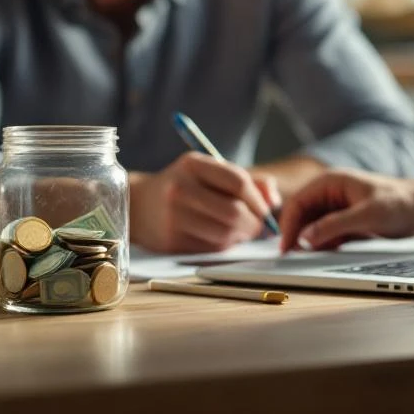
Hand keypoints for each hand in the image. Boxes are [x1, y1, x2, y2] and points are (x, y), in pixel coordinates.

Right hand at [130, 152, 279, 253]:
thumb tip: (273, 201)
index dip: (258, 199)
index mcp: (192, 164)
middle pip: (233, 212)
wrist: (139, 204)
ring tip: (240, 231)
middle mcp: (180, 189)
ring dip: (241, 236)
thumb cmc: (184, 185)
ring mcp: (173, 216)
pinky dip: (225, 246)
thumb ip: (249, 181)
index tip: (266, 208)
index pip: (238, 181)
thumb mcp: (210, 172)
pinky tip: (222, 237)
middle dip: (254, 223)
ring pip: (225, 234)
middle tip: (258, 226)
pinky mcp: (171, 241)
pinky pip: (211, 248)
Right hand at [278, 171, 413, 251]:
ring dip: (308, 240)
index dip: (288, 225)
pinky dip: (321, 243)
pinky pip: (326, 233)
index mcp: (330, 182)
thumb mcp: (367, 216)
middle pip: (302, 214)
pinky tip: (322, 253)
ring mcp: (337, 207)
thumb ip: (334, 225)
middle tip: (291, 255)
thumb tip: (307, 237)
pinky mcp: (346, 220)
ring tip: (305, 256)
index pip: (298, 202)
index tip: (286, 246)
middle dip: (296, 234)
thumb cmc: (400, 203)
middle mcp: (330, 193)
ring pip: (312, 225)